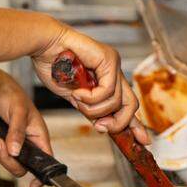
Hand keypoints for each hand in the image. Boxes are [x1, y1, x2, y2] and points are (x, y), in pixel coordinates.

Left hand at [0, 75, 52, 186]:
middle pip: (16, 167)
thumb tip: (15, 152)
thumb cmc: (13, 96)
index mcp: (37, 139)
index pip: (44, 163)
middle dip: (2, 155)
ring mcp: (8, 146)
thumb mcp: (19, 111)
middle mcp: (24, 146)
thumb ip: (17, 132)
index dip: (41, 177)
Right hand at [31, 25, 149, 144]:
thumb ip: (90, 109)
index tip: (143, 141)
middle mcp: (114, 71)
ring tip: (77, 99)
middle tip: (101, 128)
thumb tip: (103, 126)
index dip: (135, 124)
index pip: (127, 105)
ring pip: (116, 101)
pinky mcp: (109, 59)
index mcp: (107, 79)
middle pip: (131, 104)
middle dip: (119, 122)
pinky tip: (78, 93)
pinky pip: (108, 91)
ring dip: (94, 108)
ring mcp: (113, 64)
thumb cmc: (53, 66)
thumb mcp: (75, 97)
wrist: (43, 46)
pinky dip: (91, 98)